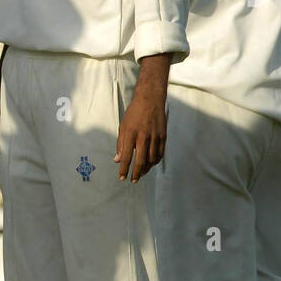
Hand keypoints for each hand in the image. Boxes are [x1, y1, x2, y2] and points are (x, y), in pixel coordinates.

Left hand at [115, 55, 169, 181]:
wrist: (150, 100)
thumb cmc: (134, 113)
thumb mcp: (123, 127)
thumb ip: (120, 144)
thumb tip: (117, 160)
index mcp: (131, 134)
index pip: (127, 157)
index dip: (124, 169)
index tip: (122, 177)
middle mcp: (144, 137)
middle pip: (141, 161)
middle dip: (136, 173)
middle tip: (133, 180)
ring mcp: (155, 137)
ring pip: (152, 159)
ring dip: (146, 169)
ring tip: (141, 173)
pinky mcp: (163, 136)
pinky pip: (160, 154)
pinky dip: (155, 161)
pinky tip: (150, 164)